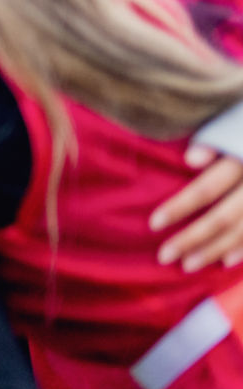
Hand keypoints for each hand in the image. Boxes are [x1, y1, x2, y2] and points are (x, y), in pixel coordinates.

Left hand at [153, 144, 242, 271]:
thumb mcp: (231, 123)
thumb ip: (213, 140)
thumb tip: (190, 159)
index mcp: (242, 157)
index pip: (208, 189)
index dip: (180, 207)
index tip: (153, 224)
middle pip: (224, 217)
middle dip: (193, 239)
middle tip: (164, 256)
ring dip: (215, 250)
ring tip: (188, 265)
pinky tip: (225, 261)